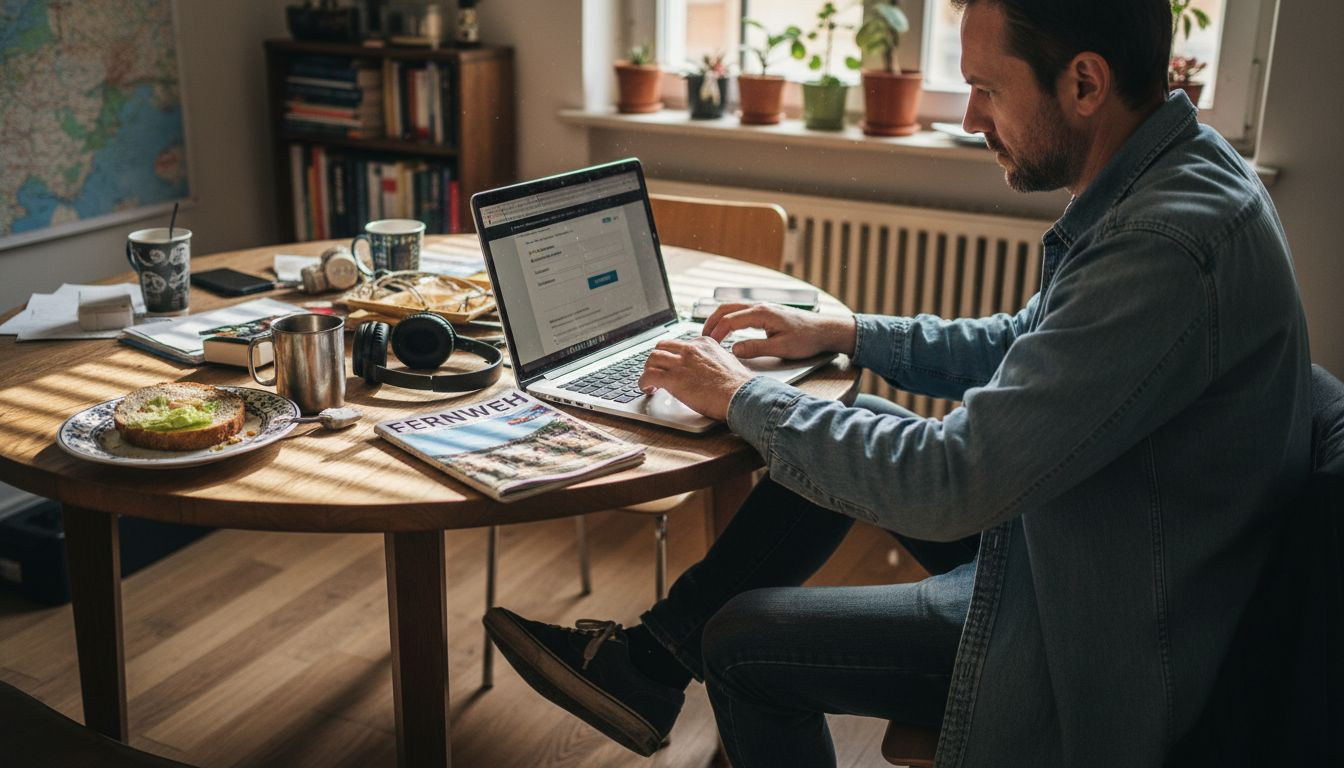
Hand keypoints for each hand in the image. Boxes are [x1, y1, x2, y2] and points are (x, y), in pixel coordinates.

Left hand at [638, 336, 754, 420]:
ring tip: (650, 381)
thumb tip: (707, 368)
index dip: (672, 355)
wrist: (741, 396)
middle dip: (656, 359)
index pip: (679, 344)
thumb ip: (713, 360)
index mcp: (704, 343)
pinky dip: (643, 382)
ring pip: (652, 358)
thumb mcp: (727, 362)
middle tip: (656, 370)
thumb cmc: (738, 386)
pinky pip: (648, 376)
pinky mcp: (674, 379)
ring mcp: (681, 363)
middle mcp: (691, 349)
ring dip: (648, 370)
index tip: (671, 364)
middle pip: (662, 347)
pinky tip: (647, 389)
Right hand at [701, 302, 856, 359]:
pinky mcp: (765, 312)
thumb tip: (734, 350)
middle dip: (710, 322)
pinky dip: (728, 319)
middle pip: (726, 309)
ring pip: (732, 308)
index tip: (708, 345)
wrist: (824, 330)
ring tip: (709, 334)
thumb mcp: (781, 348)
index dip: (716, 332)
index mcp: (761, 313)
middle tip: (701, 338)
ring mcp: (762, 307)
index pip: (730, 320)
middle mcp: (760, 306)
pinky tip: (726, 330)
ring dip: (718, 319)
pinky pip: (740, 311)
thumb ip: (755, 348)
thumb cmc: (806, 339)